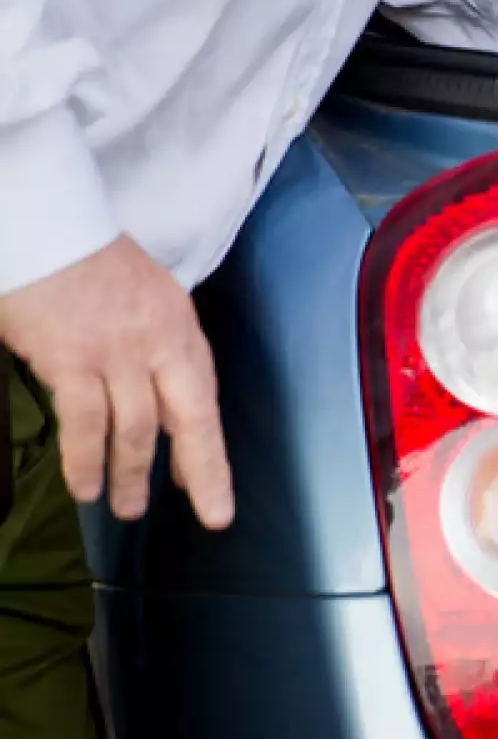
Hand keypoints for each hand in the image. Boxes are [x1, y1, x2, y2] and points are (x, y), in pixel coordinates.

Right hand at [0, 237, 233, 527]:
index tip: (209, 482)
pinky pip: (86, 422)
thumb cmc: (83, 260)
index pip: (203, 395)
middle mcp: (160, 341)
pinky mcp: (74, 358)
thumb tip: (152, 396)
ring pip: (137, 428)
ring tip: (126, 508)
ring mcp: (119, 352)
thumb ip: (152, 345)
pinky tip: (84, 486)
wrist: (43, 222)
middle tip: (213, 515)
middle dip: (205, 472)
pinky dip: (86, 459)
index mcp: (179, 326)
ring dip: (132, 474)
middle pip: (193, 418)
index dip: (207, 444)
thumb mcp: (142, 297)